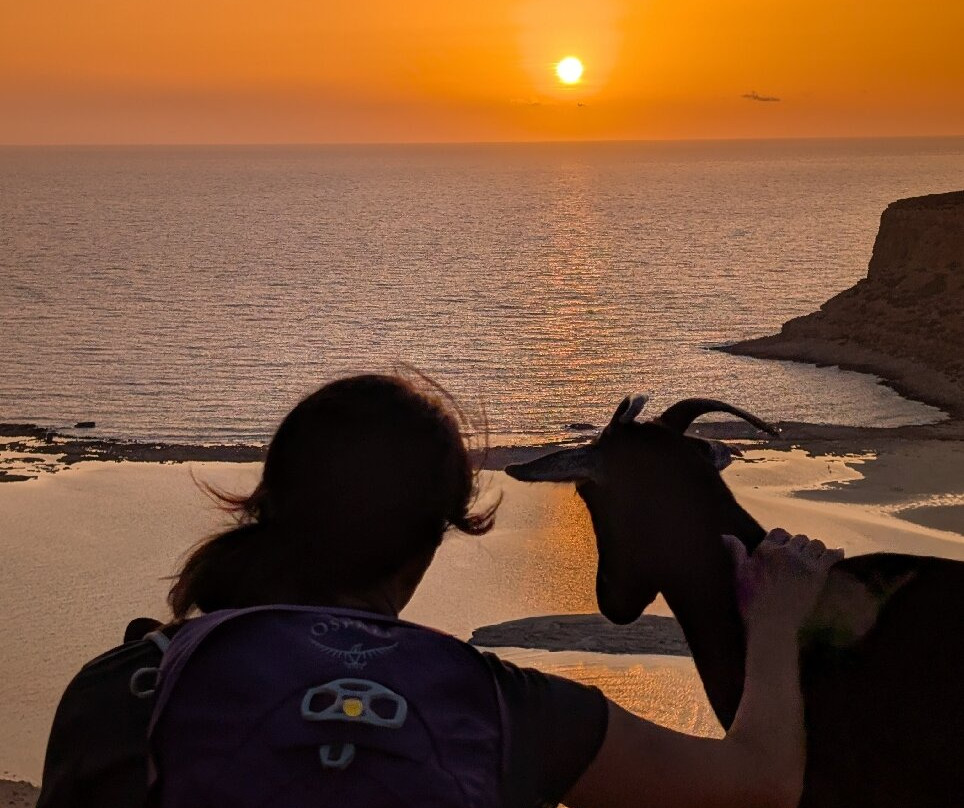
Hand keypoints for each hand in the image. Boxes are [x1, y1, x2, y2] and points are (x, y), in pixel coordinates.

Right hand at [724, 529, 843, 630]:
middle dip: (798, 546)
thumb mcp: (738, 575)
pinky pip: (830, 555)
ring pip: (815, 544)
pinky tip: (838, 552)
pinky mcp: (818, 574)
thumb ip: (736, 552)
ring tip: (812, 558)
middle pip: (798, 538)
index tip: (782, 548)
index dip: (782, 539)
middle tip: (797, 558)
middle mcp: (786, 551)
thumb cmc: (751, 602)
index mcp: (766, 550)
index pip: (779, 532)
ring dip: (814, 549)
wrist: (772, 625)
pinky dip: (835, 553)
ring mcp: (804, 562)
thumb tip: (726, 535)